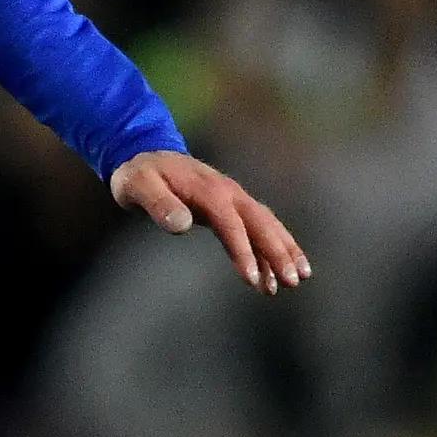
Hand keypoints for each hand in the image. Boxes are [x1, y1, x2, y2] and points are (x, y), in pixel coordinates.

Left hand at [109, 150, 308, 291]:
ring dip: (283, 251)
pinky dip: (268, 250)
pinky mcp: (230, 207)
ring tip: (298, 279)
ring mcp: (232, 199)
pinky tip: (275, 275)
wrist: (144, 153)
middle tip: (293, 282)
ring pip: (266, 225)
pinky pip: (256, 229)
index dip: (243, 251)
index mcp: (209, 190)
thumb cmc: (139, 175)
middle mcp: (228, 193)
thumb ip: (158, 203)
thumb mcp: (138, 186)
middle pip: (260, 224)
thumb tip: (182, 223)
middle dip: (278, 252)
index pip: (231, 224)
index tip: (253, 278)